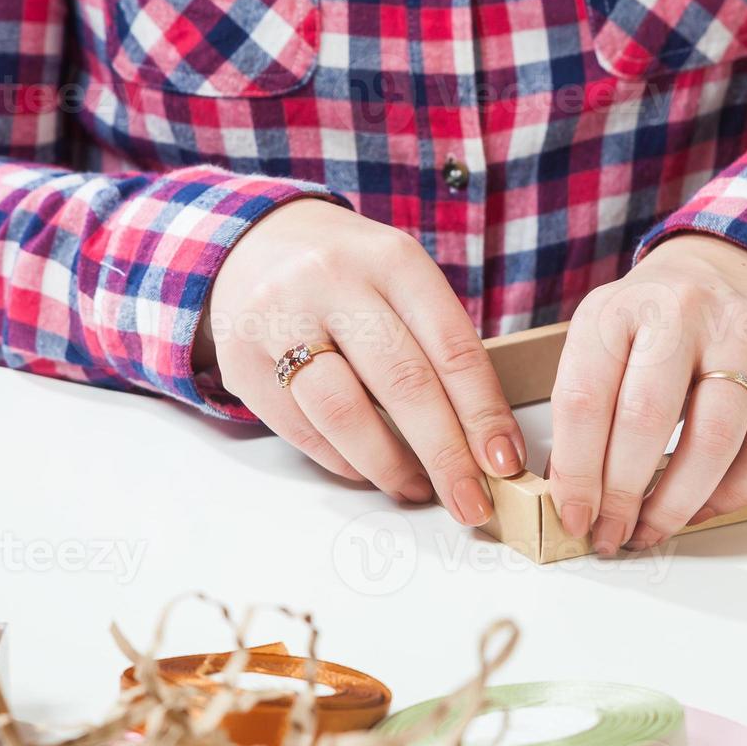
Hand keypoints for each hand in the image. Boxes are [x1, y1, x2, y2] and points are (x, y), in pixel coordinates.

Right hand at [198, 199, 524, 525]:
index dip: (483, 413)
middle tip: (471, 502)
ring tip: (418, 488)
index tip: (504, 463)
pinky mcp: (242, 361)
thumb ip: (437, 344)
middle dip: (445, 455)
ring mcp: (279, 319)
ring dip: (391, 466)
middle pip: (403, 383)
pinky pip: (302, 429)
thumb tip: (482, 441)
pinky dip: (344, 460)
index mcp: (391, 259)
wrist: (257, 244)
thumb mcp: (401, 279)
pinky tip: (370, 470)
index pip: (451, 347)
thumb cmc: (350, 274)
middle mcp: (332, 281)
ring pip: (344, 413)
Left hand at [548, 234, 746, 554]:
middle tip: (612, 534)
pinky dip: (736, 492)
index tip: (573, 518)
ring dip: (678, 503)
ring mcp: (745, 332)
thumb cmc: (656, 318)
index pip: (584, 401)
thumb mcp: (604, 337)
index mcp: (616, 308)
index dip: (576, 473)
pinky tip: (706, 506)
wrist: (730, 265)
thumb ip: (587, 404)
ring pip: (713, 439)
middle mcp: (681, 312)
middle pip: (646, 421)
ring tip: (655, 529)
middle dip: (623, 496)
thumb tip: (574, 497)